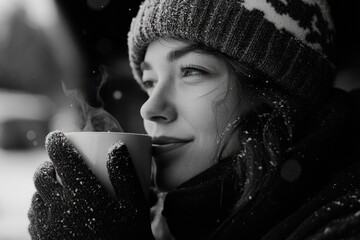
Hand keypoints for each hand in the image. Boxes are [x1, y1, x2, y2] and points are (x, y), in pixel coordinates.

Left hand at [28, 131, 152, 239]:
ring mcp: (49, 227)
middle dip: (48, 165)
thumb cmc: (127, 239)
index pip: (61, 157)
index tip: (59, 135)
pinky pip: (36, 217)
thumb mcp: (134, 206)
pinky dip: (42, 207)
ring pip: (36, 196)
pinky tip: (56, 211)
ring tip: (59, 188)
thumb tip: (117, 146)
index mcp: (83, 194)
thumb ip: (125, 174)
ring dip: (44, 187)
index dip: (57, 141)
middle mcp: (60, 208)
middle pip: (42, 176)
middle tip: (60, 166)